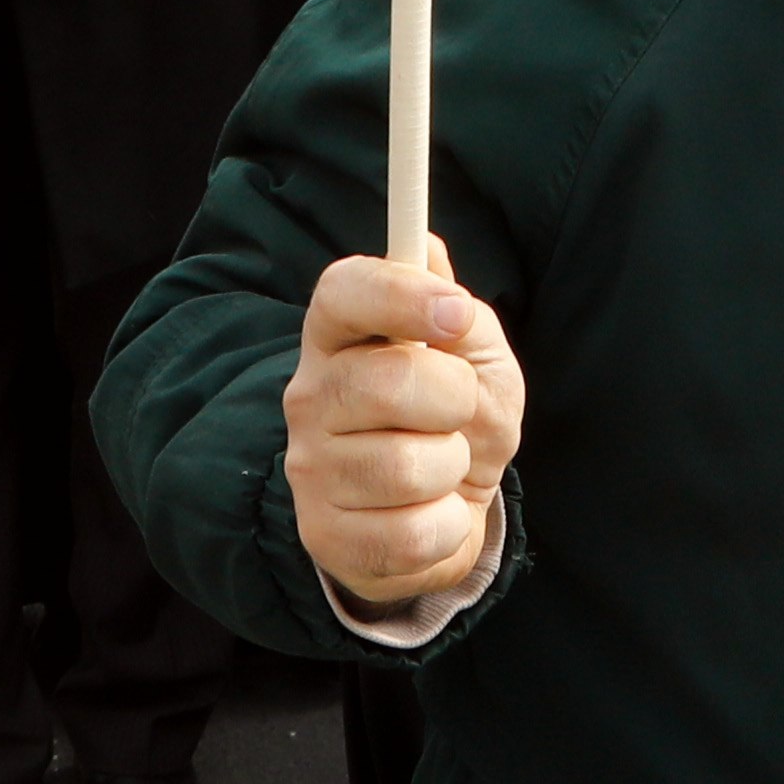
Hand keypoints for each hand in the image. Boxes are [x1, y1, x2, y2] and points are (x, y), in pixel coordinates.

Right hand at [287, 239, 524, 612]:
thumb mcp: (474, 356)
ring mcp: (309, 468)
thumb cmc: (458, 416)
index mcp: (338, 334)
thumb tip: (426, 249)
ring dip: (452, 467)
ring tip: (442, 465)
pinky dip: (446, 525)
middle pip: (388, 382)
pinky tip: (432, 512)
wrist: (449, 507)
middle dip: (455, 398)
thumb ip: (456, 309)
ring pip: (407, 467)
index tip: (456, 312)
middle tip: (460, 407)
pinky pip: (411, 533)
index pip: (343, 291)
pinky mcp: (323, 534)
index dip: (402, 294)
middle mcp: (308, 394)